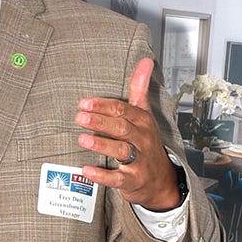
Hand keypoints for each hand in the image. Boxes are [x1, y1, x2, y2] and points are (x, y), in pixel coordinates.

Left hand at [75, 58, 181, 209]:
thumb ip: (140, 89)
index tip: (84, 103)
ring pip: (122, 150)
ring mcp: (139, 161)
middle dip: (100, 122)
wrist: (161, 180)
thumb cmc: (147, 144)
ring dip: (102, 144)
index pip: (124, 110)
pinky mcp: (133, 180)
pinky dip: (102, 175)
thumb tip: (145, 61)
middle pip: (122, 128)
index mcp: (142, 122)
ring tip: (82, 139)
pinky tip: (87, 169)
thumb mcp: (145, 115)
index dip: (103, 106)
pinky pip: (117, 178)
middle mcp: (142, 140)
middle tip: (80, 117)